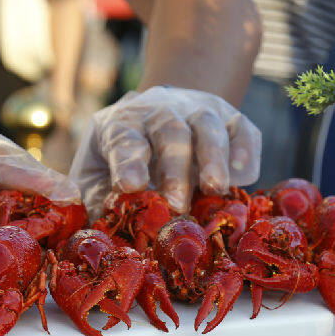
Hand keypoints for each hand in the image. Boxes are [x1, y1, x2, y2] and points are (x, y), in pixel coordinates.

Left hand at [69, 86, 260, 216]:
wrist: (160, 116)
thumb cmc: (124, 159)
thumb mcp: (96, 172)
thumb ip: (93, 198)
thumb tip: (89, 224)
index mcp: (123, 124)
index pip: (125, 137)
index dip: (128, 160)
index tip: (130, 185)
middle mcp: (160, 111)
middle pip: (170, 132)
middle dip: (175, 168)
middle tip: (177, 205)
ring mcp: (198, 111)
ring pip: (207, 126)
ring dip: (212, 158)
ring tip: (215, 188)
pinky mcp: (230, 118)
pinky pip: (242, 129)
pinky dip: (245, 148)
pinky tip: (243, 173)